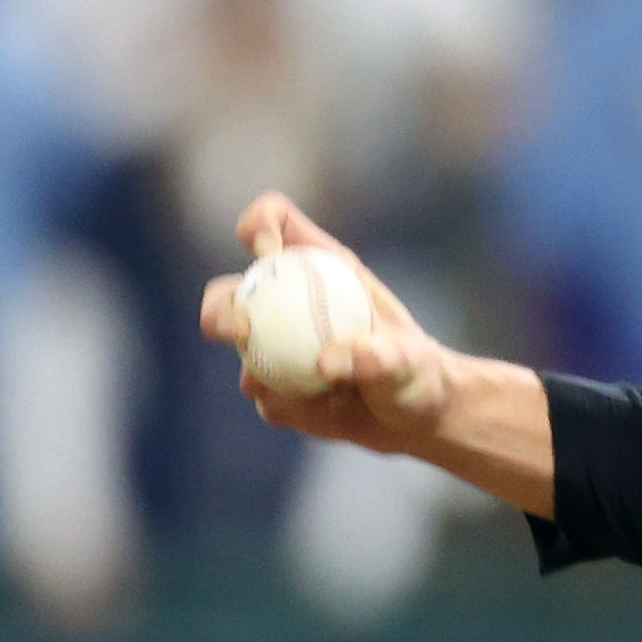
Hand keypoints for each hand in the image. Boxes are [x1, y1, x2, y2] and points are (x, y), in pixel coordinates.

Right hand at [198, 192, 456, 457]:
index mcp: (322, 268)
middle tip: (241, 330)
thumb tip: (328, 361)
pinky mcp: (272, 390)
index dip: (259, 227)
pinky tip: (333, 411)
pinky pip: (265, 398)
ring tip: (320, 391)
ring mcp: (274, 348)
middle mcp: (288, 303)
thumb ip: (378, 357)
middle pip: (228, 291)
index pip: (274, 223)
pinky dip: (293, 407)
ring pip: (237, 350)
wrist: (416, 418)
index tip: (266, 252)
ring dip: (261, 371)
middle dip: (221, 306)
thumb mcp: (410, 361)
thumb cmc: (419, 372)